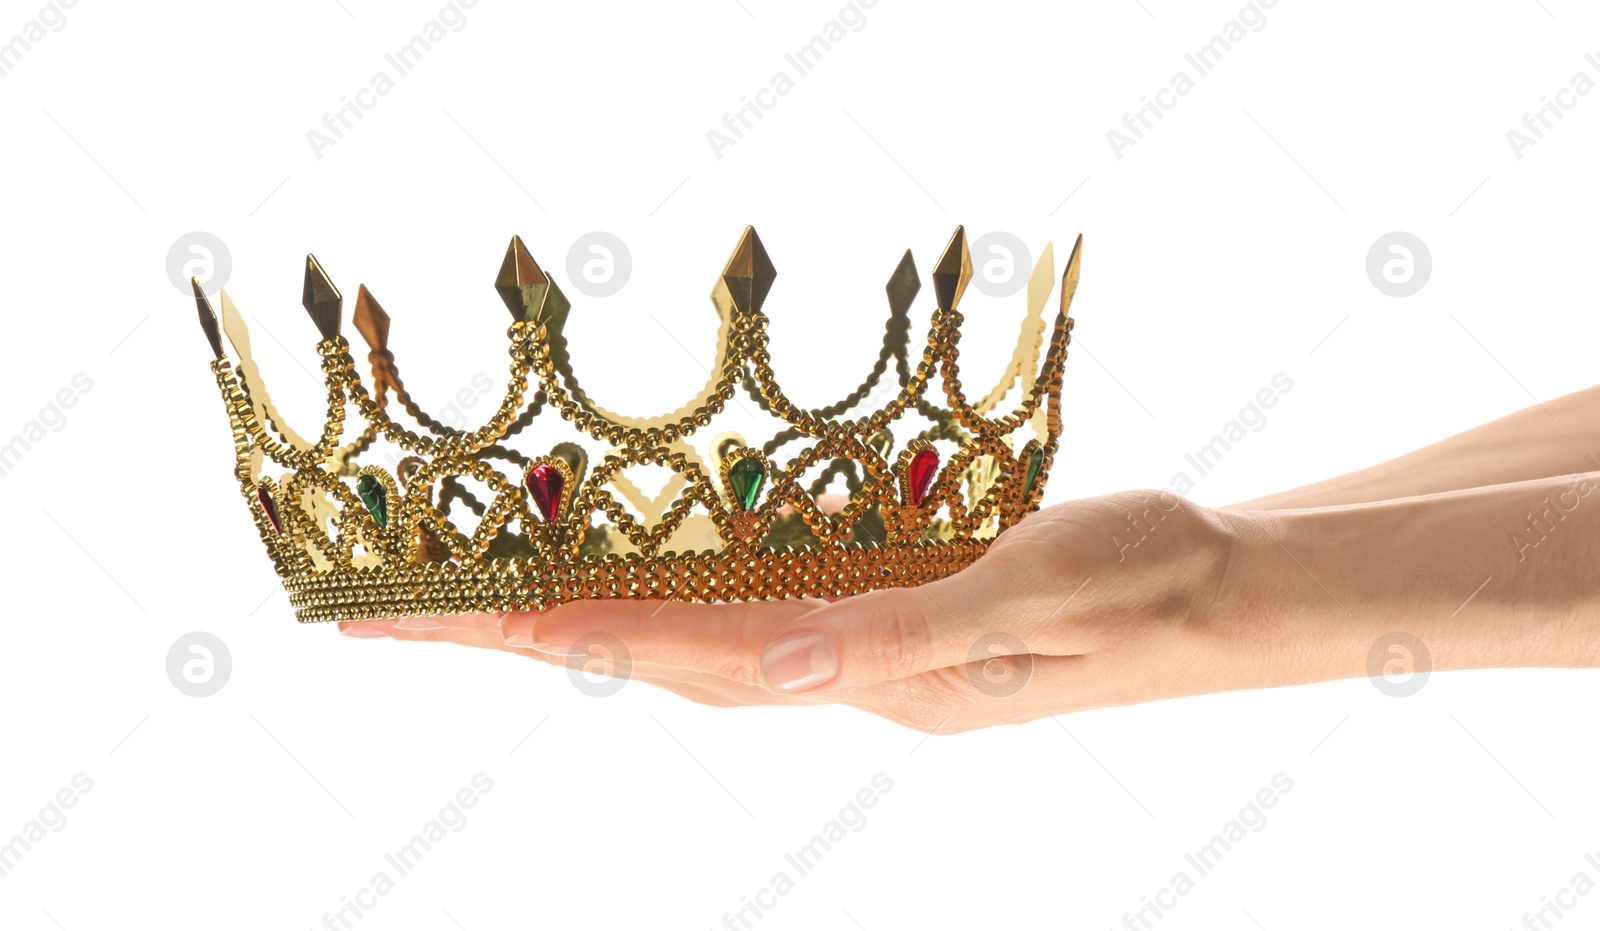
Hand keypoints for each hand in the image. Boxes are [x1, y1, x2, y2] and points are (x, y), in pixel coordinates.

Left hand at [341, 491, 1252, 731]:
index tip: (456, 622)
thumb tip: (775, 658)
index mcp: (877, 675)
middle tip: (406, 620)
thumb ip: (904, 630)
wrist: (1216, 594)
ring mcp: (864, 650)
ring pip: (697, 641)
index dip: (573, 634)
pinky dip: (675, 598)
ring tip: (483, 605)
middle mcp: (848, 673)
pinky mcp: (887, 615)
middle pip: (663, 659)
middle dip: (534, 637)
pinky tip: (642, 577)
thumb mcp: (1037, 591)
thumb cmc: (1144, 579)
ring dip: (590, 623)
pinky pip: (754, 612)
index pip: (692, 656)